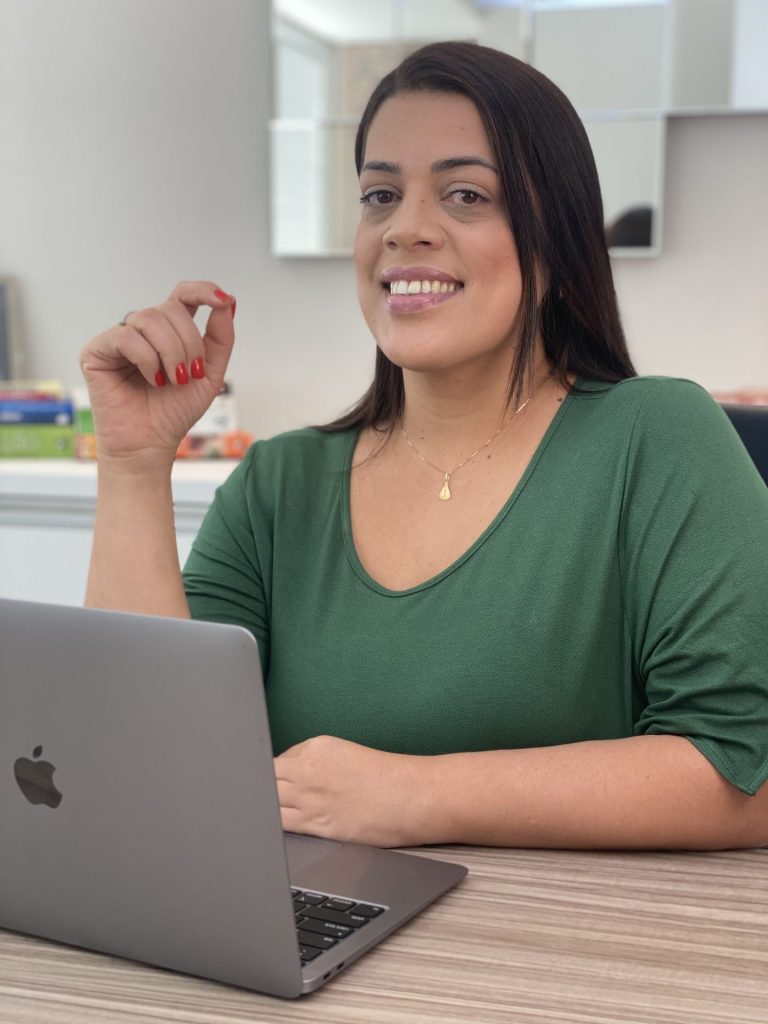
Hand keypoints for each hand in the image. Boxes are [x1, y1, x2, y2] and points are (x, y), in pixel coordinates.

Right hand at [79, 281, 235, 464]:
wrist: (150, 444)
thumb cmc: (175, 412)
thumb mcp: (210, 373)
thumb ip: (220, 338)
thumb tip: (228, 301)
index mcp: (168, 331)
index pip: (183, 295)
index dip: (202, 290)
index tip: (221, 300)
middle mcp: (142, 330)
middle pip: (170, 308)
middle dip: (189, 343)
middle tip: (189, 374)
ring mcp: (118, 338)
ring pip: (150, 318)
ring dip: (171, 352)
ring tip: (172, 381)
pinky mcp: (96, 351)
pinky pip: (127, 337)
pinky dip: (147, 360)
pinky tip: (152, 380)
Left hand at [274, 735, 437, 847]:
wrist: (412, 797)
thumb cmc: (389, 779)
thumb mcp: (346, 755)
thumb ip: (316, 763)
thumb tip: (294, 778)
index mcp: (318, 746)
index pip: (279, 758)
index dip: (277, 774)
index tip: (280, 783)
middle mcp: (308, 769)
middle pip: (266, 777)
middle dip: (265, 788)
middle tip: (271, 799)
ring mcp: (309, 797)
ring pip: (266, 799)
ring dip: (266, 806)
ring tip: (270, 815)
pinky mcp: (315, 824)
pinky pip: (277, 823)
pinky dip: (269, 824)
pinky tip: (272, 828)